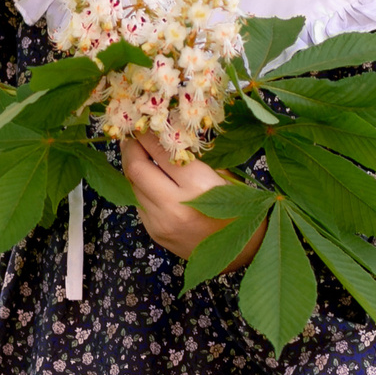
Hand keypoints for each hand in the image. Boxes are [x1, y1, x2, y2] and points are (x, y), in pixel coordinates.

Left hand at [122, 137, 262, 271]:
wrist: (244, 252)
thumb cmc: (239, 206)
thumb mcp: (223, 174)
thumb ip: (193, 157)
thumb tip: (165, 135)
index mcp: (198, 184)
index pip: (160, 151)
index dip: (147, 134)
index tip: (142, 122)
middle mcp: (176, 205)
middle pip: (136, 168)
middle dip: (131, 148)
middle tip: (132, 136)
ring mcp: (161, 222)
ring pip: (132, 186)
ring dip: (133, 167)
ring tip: (138, 153)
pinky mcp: (155, 234)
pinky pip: (139, 203)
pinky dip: (140, 187)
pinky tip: (148, 179)